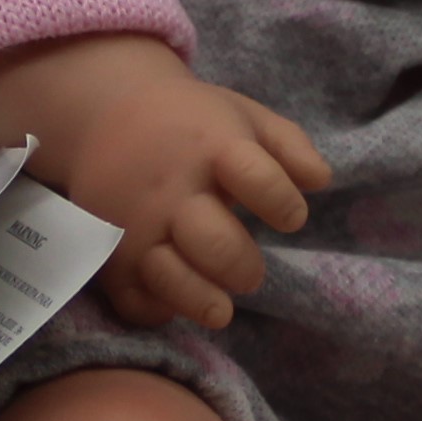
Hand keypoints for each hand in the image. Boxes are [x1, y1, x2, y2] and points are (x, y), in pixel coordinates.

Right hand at [0, 35, 328, 330]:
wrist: (102, 111)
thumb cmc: (187, 121)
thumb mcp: (241, 114)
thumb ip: (288, 145)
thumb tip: (320, 181)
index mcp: (210, 146)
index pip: (257, 180)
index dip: (282, 204)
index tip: (290, 217)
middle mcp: (170, 188)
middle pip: (215, 244)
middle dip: (243, 267)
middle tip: (248, 273)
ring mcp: (135, 223)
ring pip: (168, 276)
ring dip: (201, 300)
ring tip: (220, 309)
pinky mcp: (109, 251)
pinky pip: (130, 296)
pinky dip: (153, 308)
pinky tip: (171, 302)